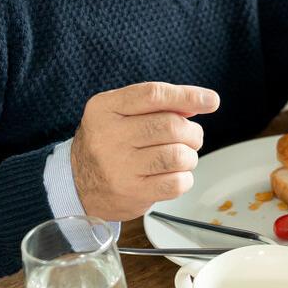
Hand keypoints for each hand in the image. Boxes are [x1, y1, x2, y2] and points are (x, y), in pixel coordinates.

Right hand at [71, 82, 219, 220]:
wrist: (76, 183)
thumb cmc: (109, 143)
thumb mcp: (121, 113)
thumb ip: (158, 105)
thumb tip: (200, 103)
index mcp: (104, 108)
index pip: (154, 94)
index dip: (188, 96)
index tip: (211, 101)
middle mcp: (108, 136)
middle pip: (172, 126)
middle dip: (192, 132)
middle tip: (190, 137)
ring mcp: (118, 167)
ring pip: (178, 155)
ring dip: (190, 156)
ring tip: (180, 157)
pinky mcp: (130, 193)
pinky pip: (177, 183)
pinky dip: (184, 178)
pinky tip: (172, 175)